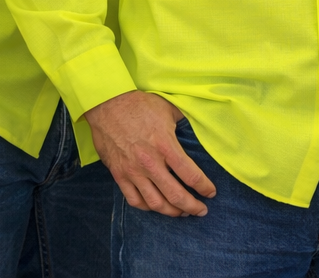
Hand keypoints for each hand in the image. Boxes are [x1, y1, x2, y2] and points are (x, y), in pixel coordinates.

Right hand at [85, 91, 215, 216]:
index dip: (204, 188)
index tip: (211, 192)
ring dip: (172, 212)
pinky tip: (157, 206)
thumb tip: (197, 131)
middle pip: (175, 196)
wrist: (107, 104)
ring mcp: (133, 171)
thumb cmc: (140, 105)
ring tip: (182, 212)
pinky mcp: (119, 175)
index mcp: (166, 145)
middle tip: (201, 210)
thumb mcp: (169, 109)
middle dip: (192, 207)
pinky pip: (134, 200)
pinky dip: (148, 208)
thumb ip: (184, 123)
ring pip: (155, 204)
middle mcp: (150, 163)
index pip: (191, 175)